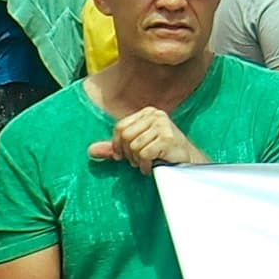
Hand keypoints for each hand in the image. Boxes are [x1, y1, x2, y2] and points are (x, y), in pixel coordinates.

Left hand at [91, 104, 208, 171]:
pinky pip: (144, 154)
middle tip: (139, 161)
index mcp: (147, 112)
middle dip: (129, 154)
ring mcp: (163, 125)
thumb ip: (115, 148)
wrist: (187, 163)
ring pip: (134, 146)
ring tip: (148, 162)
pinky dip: (146, 165)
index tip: (122, 157)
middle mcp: (156, 114)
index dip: (117, 145)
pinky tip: (154, 165)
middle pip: (126, 136)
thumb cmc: (161, 154)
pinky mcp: (167, 138)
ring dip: (139, 161)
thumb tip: (91, 151)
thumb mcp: (135, 148)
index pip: (120, 127)